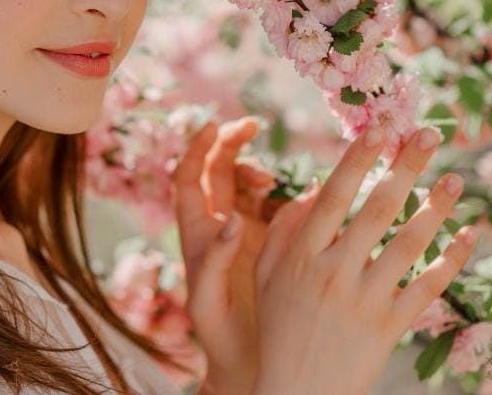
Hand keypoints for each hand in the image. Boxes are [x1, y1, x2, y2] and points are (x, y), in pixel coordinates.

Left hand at [173, 116, 277, 393]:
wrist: (251, 365)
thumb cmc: (221, 342)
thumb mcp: (209, 304)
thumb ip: (213, 262)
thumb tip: (229, 220)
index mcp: (196, 238)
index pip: (187, 180)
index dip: (196, 149)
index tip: (215, 125)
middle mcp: (219, 229)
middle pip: (218, 171)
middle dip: (232, 143)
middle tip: (252, 126)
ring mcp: (248, 233)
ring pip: (250, 185)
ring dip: (261, 169)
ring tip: (271, 180)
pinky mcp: (275, 243)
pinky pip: (280, 206)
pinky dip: (289, 193)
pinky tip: (303, 198)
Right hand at [250, 124, 477, 394]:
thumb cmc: (279, 331)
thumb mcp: (266, 279)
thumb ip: (285, 230)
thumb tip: (315, 185)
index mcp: (302, 257)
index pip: (334, 196)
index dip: (359, 158)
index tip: (381, 128)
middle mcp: (334, 273)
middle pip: (377, 209)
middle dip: (406, 166)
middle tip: (431, 134)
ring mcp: (365, 301)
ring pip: (409, 244)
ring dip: (436, 207)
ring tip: (456, 179)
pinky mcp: (390, 328)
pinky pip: (429, 287)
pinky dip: (452, 260)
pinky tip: (470, 234)